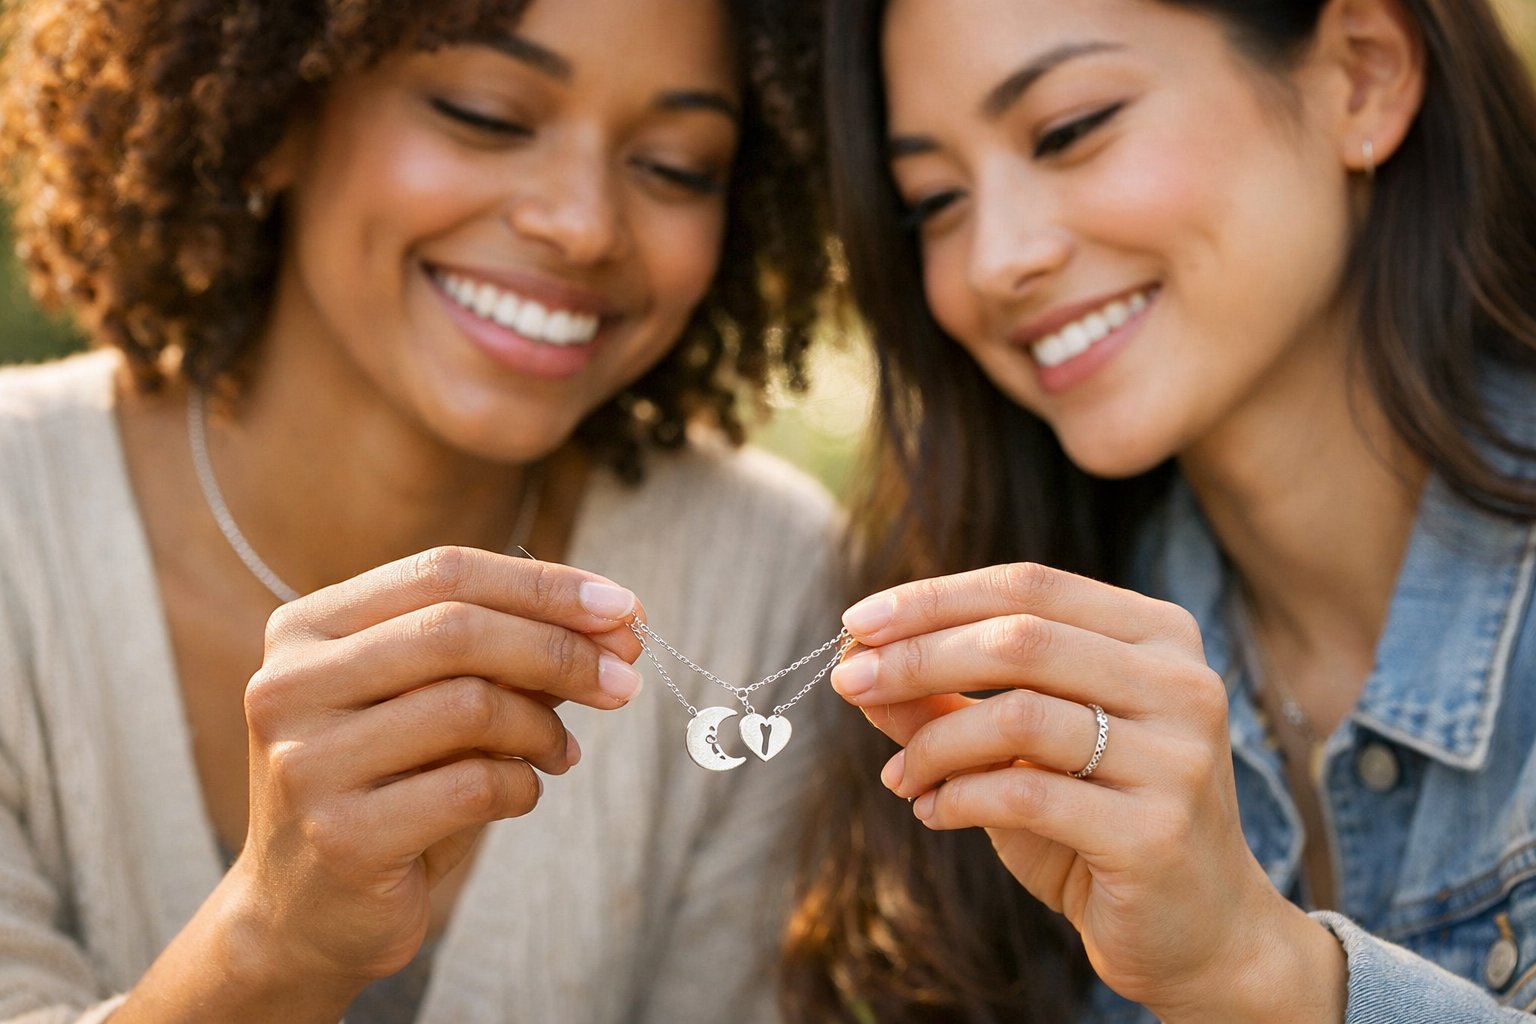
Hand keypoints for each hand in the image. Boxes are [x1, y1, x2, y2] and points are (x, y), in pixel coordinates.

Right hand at [226, 546, 644, 991]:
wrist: (303, 914)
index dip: (543, 585)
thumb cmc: (386, 787)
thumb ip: (508, 655)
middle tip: (625, 679)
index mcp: (308, 628)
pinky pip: (472, 786)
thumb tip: (617, 623)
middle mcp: (289, 685)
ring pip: (470, 706)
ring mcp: (307, 762)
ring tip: (561, 751)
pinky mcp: (342, 837)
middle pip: (458, 629)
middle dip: (561, 649)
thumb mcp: (435, 703)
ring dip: (543, 726)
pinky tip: (523, 792)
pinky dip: (522, 785)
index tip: (623, 607)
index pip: (442, 572)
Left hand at [831, 563, 1343, 1022]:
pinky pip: (1025, 793)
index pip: (1029, 587)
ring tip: (898, 776)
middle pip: (1021, 637)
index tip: (856, 622)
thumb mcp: (1018, 748)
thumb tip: (856, 659)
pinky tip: (933, 813)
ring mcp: (1178, 756)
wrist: (1197, 931)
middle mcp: (1182, 681)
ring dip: (934, 743)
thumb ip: (948, 699)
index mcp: (1157, 635)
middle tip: (850, 683)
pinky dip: (959, 797)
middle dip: (918, 657)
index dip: (935, 598)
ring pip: (1019, 715)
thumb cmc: (1098, 822)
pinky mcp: (1157, 831)